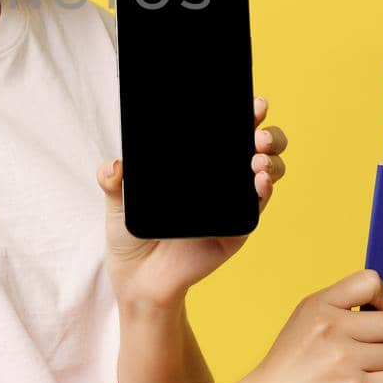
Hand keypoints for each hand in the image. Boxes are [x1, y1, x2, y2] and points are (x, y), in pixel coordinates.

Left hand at [99, 96, 287, 309]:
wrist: (137, 280)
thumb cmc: (132, 234)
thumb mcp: (118, 201)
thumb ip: (112, 180)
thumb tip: (115, 165)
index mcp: (199, 165)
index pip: (227, 132)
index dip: (244, 114)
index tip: (253, 102)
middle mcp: (221, 180)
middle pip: (257, 149)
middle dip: (267, 134)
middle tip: (257, 133)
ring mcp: (232, 204)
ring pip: (266, 174)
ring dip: (270, 162)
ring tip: (257, 159)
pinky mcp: (236, 231)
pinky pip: (256, 209)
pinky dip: (263, 193)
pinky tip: (260, 181)